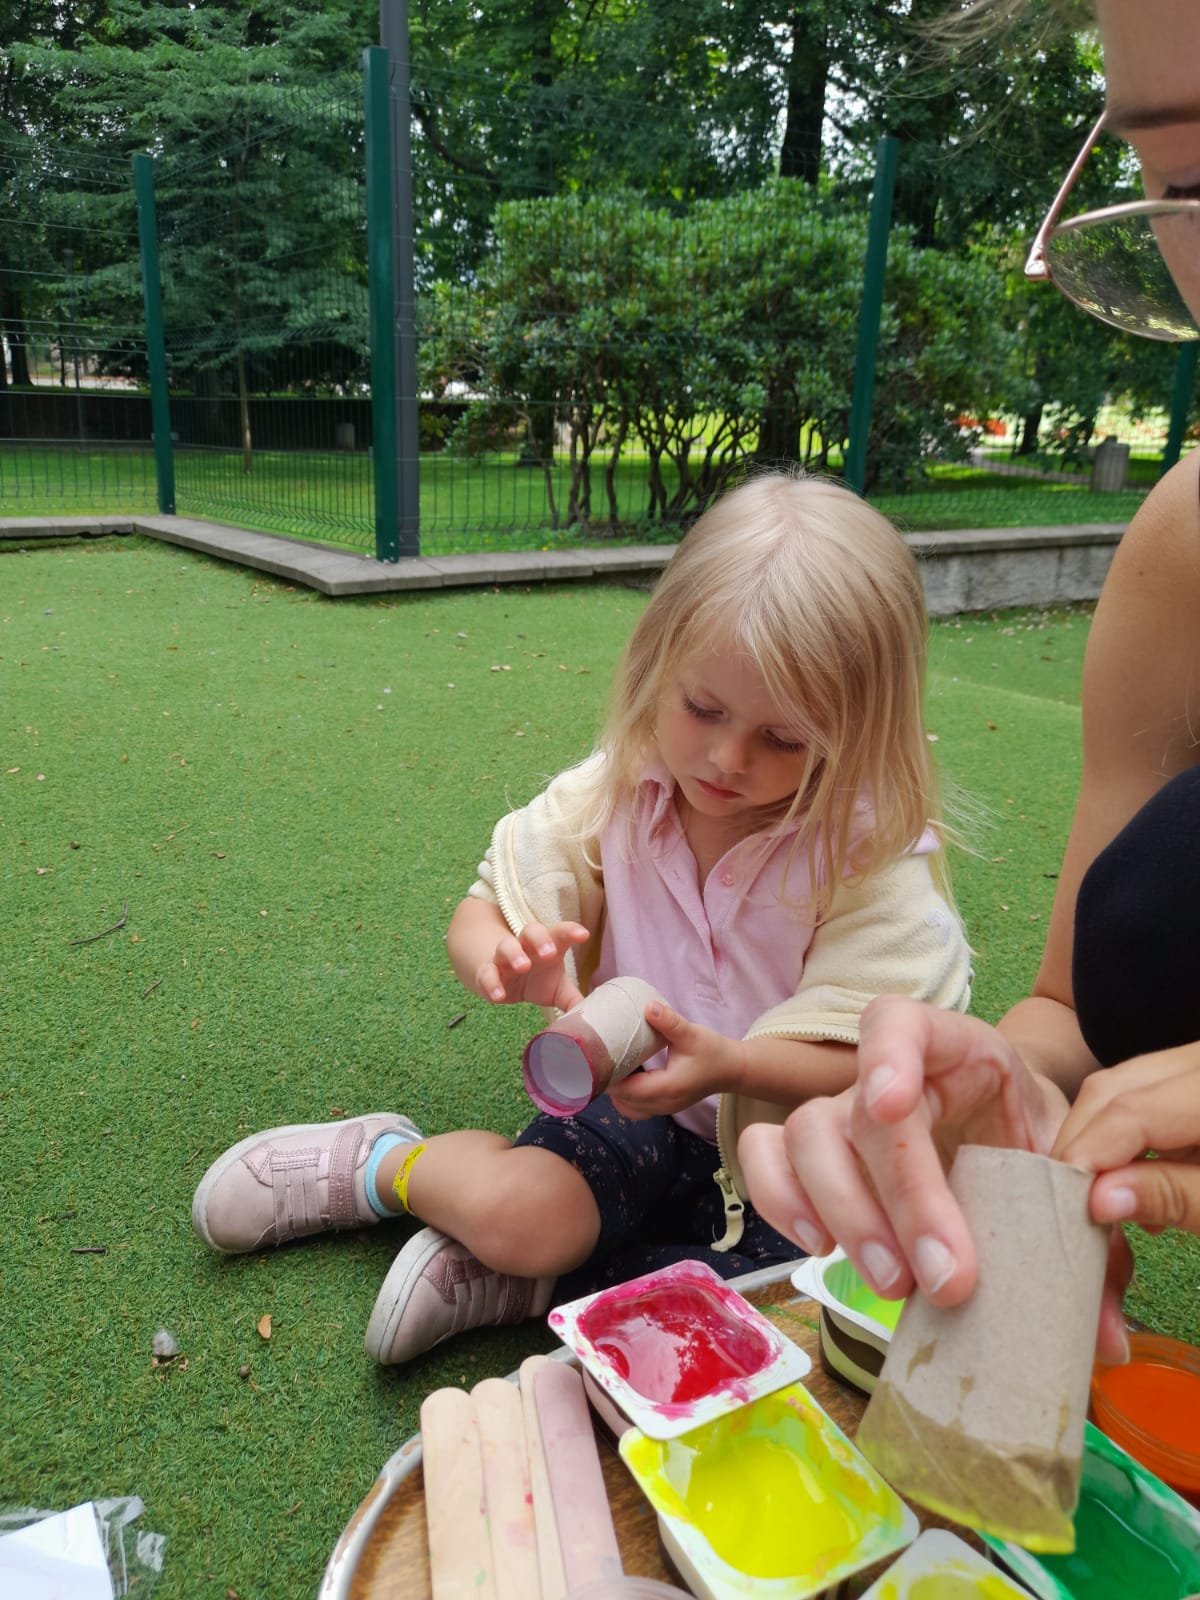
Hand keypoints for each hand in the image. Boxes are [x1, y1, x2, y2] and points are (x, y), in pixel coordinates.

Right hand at [475, 920, 588, 1011]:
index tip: (583, 935)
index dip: (571, 931)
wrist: (503, 981)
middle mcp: (526, 947)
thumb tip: (592, 1019)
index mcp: (549, 946)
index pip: (560, 933)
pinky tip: (498, 996)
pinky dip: (491, 983)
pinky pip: (487, 974)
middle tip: (549, 952)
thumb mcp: (558, 989)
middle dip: (540, 939)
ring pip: (506, 947)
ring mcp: (505, 958)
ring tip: (523, 966)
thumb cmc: (537, 979)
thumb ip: (573, 1000)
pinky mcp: (487, 972)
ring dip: (514, 954)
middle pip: (531, 931)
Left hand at [608, 1000, 742, 1119]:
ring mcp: (664, 1108)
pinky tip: (627, 1073)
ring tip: (612, 1066)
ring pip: (628, 1109)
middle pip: (623, 1102)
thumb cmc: (714, 1051)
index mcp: (667, 1087)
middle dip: (608, 1084)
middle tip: (599, 1060)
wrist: (733, 1069)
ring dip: (617, 1092)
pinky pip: (637, 1107)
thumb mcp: (692, 1033)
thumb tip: (648, 1007)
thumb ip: (669, 1022)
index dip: (608, 1077)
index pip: (626, 1090)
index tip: (595, 1059)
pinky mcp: (666, 1105)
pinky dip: (627, 1095)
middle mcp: (663, 1104)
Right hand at [738, 994, 1065, 1304]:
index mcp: (954, 1049)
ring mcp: (841, 1114)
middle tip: (942, 1278)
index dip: (887, 1056)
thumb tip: (1103, 1333)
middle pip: (858, 1113)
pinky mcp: (812, 1156)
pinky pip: (764, 1160)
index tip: (893, 1106)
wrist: (1009, 1136)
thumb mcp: (1068, 1165)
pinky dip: (780, 1201)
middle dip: (896, 1199)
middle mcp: (884, 1075)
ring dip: (845, 1216)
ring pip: (803, 1138)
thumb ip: (1086, 1235)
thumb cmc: (1030, 1139)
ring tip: (894, 1284)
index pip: (899, 1023)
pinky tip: (822, 1250)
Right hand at [1053, 1043, 1199, 1361]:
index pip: (1130, 1111)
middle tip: (1063, 1203)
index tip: (1060, 1201)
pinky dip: (1130, 1131)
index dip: (1087, 1154)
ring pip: (1127, 1084)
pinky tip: (1138, 1179)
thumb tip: (1099, 1199)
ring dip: (1102, 1137)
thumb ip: (1176, 1196)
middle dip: (1083, 1142)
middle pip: (1117, 1087)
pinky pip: (1151, 1090)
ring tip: (1097, 1197)